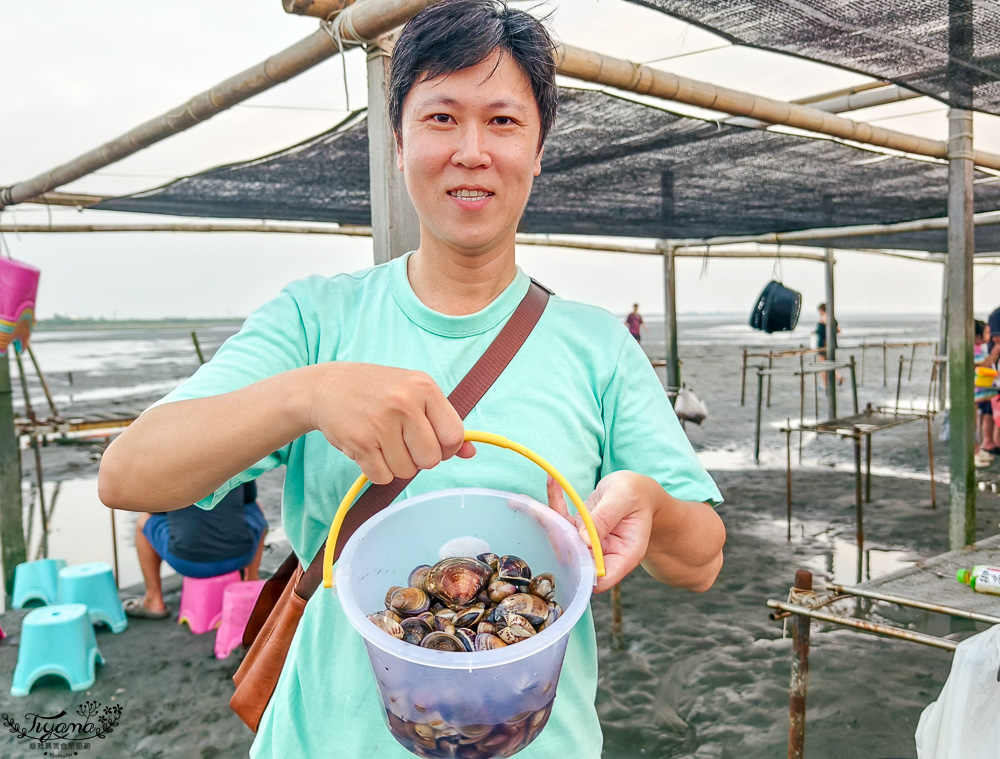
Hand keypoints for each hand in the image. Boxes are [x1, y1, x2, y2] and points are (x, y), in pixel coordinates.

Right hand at [306, 363, 474, 483]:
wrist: (326, 387)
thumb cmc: (377, 391)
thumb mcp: (414, 393)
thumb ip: (443, 421)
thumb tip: (471, 451)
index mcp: (424, 387)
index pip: (453, 436)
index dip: (446, 447)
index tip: (432, 441)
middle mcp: (404, 403)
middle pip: (431, 459)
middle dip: (420, 458)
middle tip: (404, 442)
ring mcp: (380, 423)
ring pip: (407, 471)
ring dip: (397, 464)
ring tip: (384, 441)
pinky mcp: (360, 442)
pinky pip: (383, 477)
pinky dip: (378, 470)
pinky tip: (369, 449)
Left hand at [546, 471, 653, 592]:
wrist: (636, 490)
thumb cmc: (637, 494)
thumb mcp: (624, 498)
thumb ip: (605, 517)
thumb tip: (584, 540)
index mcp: (625, 554)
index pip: (602, 579)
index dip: (584, 571)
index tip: (571, 547)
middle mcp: (606, 554)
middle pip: (578, 562)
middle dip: (561, 542)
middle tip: (550, 517)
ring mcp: (590, 544)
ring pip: (564, 542)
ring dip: (552, 521)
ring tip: (546, 493)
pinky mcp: (578, 531)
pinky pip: (561, 522)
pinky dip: (555, 504)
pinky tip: (554, 482)